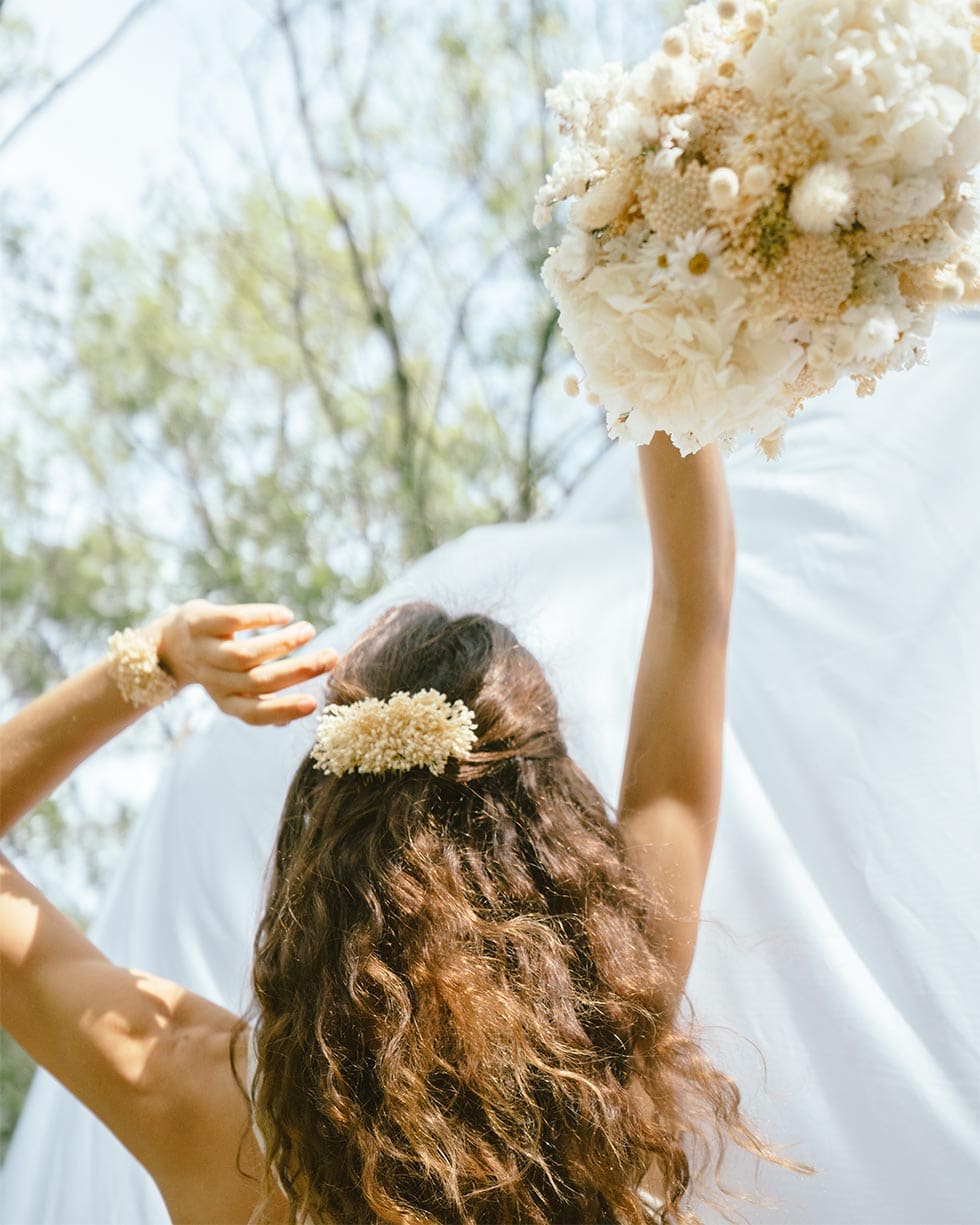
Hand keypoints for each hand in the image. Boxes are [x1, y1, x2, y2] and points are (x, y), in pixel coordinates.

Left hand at [153, 600, 336, 725]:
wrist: (170, 643)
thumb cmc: (218, 667)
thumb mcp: (235, 689)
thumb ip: (262, 702)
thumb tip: (300, 714)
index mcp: (227, 701)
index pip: (255, 714)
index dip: (283, 710)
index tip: (314, 703)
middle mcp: (214, 680)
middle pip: (259, 680)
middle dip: (299, 670)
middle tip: (331, 656)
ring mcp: (204, 651)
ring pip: (246, 654)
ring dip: (284, 642)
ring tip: (309, 630)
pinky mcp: (198, 623)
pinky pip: (233, 620)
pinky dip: (263, 617)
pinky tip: (285, 615)